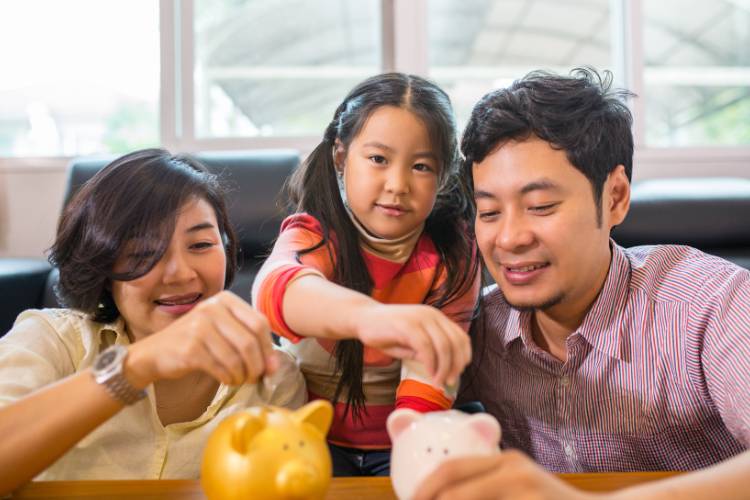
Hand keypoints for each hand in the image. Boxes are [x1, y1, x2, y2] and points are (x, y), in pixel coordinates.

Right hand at [125, 291, 277, 387]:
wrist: (155, 353)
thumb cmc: (195, 343)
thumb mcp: (221, 330)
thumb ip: (248, 340)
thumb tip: (273, 365)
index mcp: (225, 300)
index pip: (260, 323)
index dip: (269, 348)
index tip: (270, 367)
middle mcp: (212, 308)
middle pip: (250, 341)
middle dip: (257, 365)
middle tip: (256, 378)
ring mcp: (200, 327)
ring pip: (237, 357)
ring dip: (243, 375)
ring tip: (239, 380)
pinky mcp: (191, 347)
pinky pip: (222, 368)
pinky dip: (229, 378)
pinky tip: (226, 380)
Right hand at [354, 303, 470, 386]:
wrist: (362, 318)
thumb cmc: (386, 332)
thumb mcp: (411, 343)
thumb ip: (428, 352)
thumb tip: (444, 370)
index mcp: (436, 317)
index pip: (461, 337)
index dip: (463, 357)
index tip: (457, 374)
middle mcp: (432, 315)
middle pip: (456, 342)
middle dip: (455, 366)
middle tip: (449, 382)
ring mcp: (420, 318)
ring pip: (444, 345)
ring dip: (444, 368)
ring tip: (438, 382)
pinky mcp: (407, 325)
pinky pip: (426, 347)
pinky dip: (430, 364)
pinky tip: (428, 374)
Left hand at [414, 450, 603, 499]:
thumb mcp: (518, 491)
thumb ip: (488, 490)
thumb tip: (445, 497)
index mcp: (505, 461)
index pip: (451, 469)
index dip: (424, 488)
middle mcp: (511, 467)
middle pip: (452, 481)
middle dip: (429, 497)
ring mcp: (523, 485)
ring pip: (465, 496)